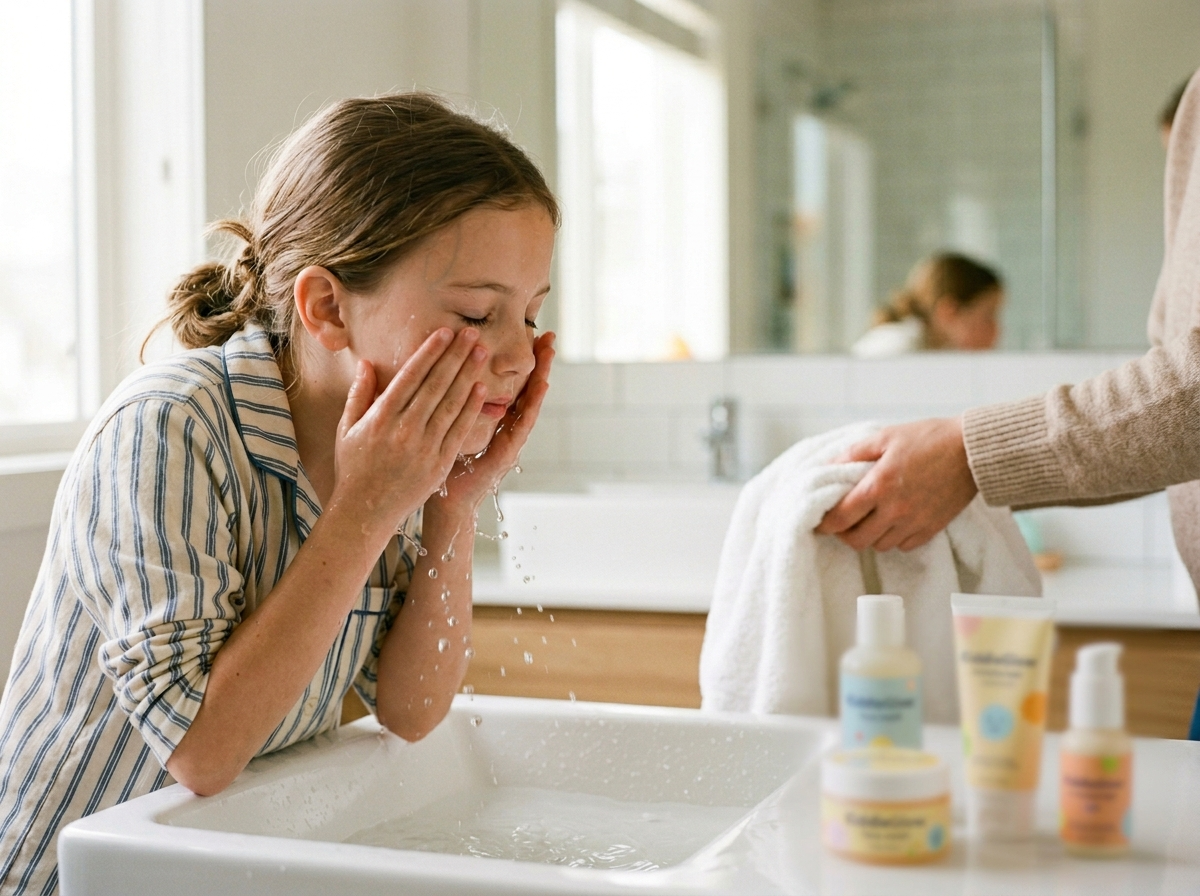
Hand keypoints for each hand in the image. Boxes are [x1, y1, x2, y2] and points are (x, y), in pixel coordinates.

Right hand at [328, 327, 487, 535]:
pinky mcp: (439, 464)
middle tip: (472, 333)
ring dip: (468, 375)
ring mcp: (424, 448)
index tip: (445, 332)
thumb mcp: (347, 429)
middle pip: (435, 385)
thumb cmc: (354, 467)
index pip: (410, 377)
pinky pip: (458, 431)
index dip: (430, 352)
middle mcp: (404, 431)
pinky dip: (471, 409)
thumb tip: (368, 364)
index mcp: (380, 419)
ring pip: (450, 404)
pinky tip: (481, 388)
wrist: (365, 511)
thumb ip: (359, 395)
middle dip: (455, 356)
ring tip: (481, 352)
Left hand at [434, 331, 555, 513]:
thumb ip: (449, 400)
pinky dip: (532, 404)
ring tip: (550, 354)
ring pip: (530, 403)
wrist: (445, 500)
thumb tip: (436, 368)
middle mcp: (506, 427)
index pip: (511, 383)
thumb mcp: (445, 424)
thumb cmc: (441, 462)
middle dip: (538, 362)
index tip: (529, 334)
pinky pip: (522, 425)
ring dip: (541, 377)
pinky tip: (541, 385)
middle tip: (548, 335)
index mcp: (493, 418)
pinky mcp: (507, 453)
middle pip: (526, 388)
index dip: (521, 361)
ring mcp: (510, 440)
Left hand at [814, 417, 977, 551]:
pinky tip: (892, 522)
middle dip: (844, 534)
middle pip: (857, 540)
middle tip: (843, 522)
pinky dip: (893, 538)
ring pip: (879, 546)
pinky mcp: (932, 529)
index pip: (841, 518)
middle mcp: (895, 510)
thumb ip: (854, 453)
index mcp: (879, 486)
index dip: (825, 523)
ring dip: (869, 536)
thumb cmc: (929, 439)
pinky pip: (903, 546)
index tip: (820, 521)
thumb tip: (829, 466)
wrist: (973, 451)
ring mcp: (914, 522)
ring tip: (868, 520)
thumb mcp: (885, 437)